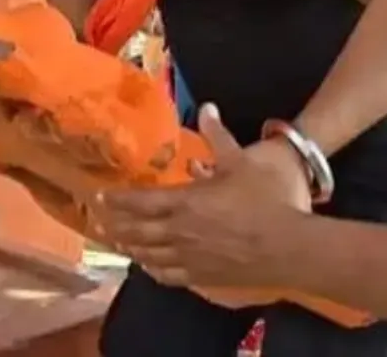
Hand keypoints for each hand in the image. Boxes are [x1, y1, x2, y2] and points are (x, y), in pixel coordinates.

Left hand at [92, 103, 312, 287]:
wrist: (290, 247)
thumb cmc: (266, 201)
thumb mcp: (241, 161)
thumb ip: (218, 136)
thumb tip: (207, 107)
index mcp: (185, 202)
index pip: (140, 202)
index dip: (117, 200)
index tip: (99, 197)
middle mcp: (179, 232)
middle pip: (137, 231)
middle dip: (115, 225)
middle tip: (97, 223)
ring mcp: (190, 259)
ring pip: (148, 256)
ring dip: (130, 248)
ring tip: (117, 243)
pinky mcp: (203, 278)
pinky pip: (168, 276)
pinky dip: (153, 270)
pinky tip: (148, 268)